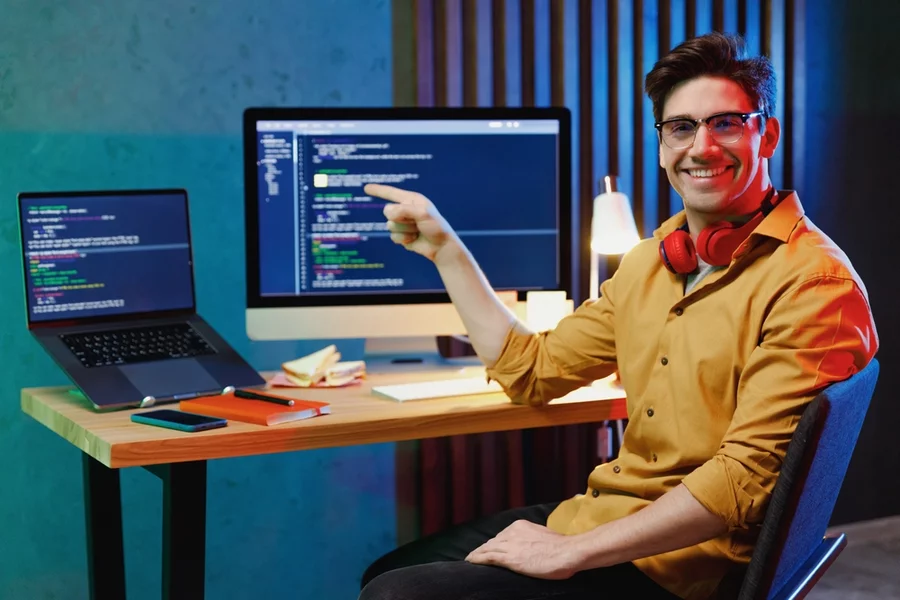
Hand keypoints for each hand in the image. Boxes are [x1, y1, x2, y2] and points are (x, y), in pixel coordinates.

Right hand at [363, 183, 457, 261]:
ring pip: (389, 225)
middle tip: (416, 223)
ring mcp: (402, 223)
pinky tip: (414, 239)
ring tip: (417, 231)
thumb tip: (389, 214)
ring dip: (405, 230)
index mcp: (411, 200)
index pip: (391, 193)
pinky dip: (404, 239)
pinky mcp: (401, 235)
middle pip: (387, 211)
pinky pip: (393, 236)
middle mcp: (405, 210)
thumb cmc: (436, 227)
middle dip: (401, 219)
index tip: (366, 188)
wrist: (441, 247)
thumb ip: (404, 210)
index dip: (378, 190)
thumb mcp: (423, 213)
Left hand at [465, 520, 583, 579]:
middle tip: (476, 554)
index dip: (495, 543)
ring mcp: (510, 545)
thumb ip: (534, 539)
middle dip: (485, 548)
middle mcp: (512, 532)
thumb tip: (533, 546)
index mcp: (521, 525)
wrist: (567, 552)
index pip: (503, 535)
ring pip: (487, 548)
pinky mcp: (510, 558)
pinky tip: (470, 561)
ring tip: (470, 558)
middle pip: (493, 541)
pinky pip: (488, 557)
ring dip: (478, 553)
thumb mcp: (544, 536)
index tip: (490, 547)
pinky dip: (477, 558)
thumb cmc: (562, 547)